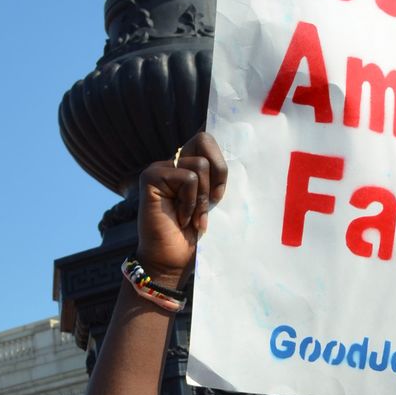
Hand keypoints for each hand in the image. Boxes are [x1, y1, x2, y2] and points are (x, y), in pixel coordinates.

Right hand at [136, 131, 227, 287]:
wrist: (171, 260)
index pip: (204, 136)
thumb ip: (220, 179)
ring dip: (203, 197)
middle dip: (219, 173)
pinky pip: (188, 178)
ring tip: (193, 216)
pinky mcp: (151, 176)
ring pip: (200, 165)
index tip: (227, 158)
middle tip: (214, 201)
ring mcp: (160, 168)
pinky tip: (181, 218)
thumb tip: (244, 151)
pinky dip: (191, 202)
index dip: (216, 135)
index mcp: (189, 165)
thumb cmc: (194, 235)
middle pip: (205, 139)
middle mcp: (174, 162)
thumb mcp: (215, 203)